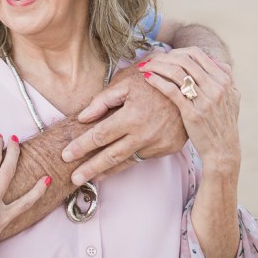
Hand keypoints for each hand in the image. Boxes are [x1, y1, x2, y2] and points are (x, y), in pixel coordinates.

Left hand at [60, 59, 186, 185]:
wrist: (191, 86)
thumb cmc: (154, 78)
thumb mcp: (127, 81)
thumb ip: (103, 100)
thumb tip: (83, 117)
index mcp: (131, 116)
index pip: (99, 136)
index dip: (81, 146)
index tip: (66, 154)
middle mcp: (145, 134)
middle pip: (111, 156)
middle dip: (90, 168)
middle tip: (73, 178)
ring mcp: (158, 144)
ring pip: (127, 161)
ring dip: (107, 171)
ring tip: (90, 178)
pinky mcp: (168, 148)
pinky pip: (142, 157)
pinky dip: (127, 162)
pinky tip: (114, 166)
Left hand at [138, 47, 240, 170]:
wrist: (223, 150)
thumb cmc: (223, 124)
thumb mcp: (231, 98)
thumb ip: (224, 78)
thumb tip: (216, 60)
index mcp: (223, 80)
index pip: (197, 54)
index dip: (177, 51)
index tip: (164, 55)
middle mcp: (216, 87)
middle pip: (184, 60)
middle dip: (163, 57)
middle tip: (149, 59)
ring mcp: (205, 100)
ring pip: (176, 72)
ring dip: (156, 66)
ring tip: (144, 67)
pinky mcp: (192, 113)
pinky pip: (171, 90)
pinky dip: (157, 81)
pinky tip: (146, 78)